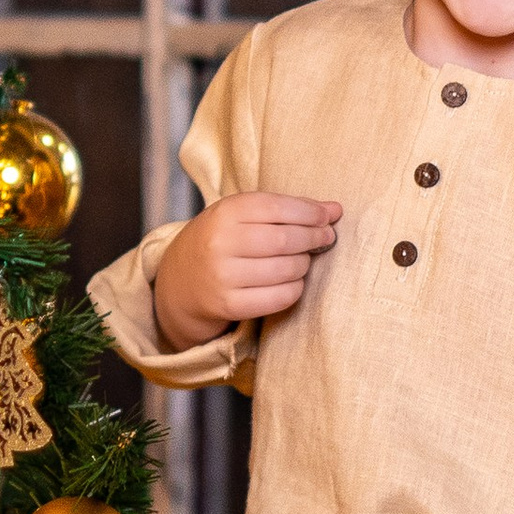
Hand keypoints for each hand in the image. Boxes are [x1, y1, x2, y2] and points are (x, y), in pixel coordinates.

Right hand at [150, 191, 340, 348]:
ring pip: (286, 269)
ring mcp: (224, 276)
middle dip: (314, 237)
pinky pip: (279, 297)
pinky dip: (295, 289)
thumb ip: (284, 210)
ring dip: (304, 264)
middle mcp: (220, 243)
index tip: (328, 216)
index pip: (278, 208)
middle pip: (285, 240)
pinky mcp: (229, 305)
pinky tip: (291, 281)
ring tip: (303, 260)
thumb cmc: (219, 242)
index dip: (310, 212)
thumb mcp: (240, 216)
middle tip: (326, 238)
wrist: (179, 283)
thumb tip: (334, 210)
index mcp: (224, 213)